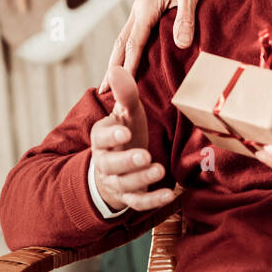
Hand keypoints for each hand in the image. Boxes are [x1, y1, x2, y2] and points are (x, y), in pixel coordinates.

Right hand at [90, 66, 173, 212]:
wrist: (116, 166)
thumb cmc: (124, 134)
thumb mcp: (126, 114)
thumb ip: (125, 94)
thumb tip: (117, 69)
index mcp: (102, 139)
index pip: (101, 137)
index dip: (111, 135)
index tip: (124, 131)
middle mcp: (105, 162)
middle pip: (110, 164)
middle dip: (126, 161)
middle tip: (143, 155)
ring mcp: (117, 181)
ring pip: (125, 184)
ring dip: (141, 179)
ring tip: (159, 169)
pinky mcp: (130, 197)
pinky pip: (139, 202)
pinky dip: (153, 200)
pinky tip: (170, 194)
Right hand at [99, 0, 271, 91]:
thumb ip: (185, 18)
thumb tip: (180, 45)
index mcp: (146, 8)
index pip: (134, 44)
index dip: (128, 67)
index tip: (122, 88)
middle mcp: (139, 9)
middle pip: (120, 44)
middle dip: (112, 69)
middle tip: (102, 92)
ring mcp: (142, 7)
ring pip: (124, 38)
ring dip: (116, 60)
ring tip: (111, 81)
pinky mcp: (148, 7)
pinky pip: (133, 33)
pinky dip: (127, 49)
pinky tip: (130, 59)